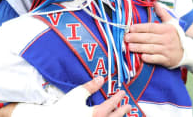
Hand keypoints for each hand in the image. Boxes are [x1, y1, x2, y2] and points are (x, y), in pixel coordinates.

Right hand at [12, 76, 130, 116]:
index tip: (123, 93)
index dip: (118, 98)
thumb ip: (90, 86)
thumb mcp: (77, 94)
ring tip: (121, 115)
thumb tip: (101, 78)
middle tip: (129, 106)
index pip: (112, 104)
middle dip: (123, 111)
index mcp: (97, 114)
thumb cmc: (63, 109)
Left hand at [125, 2, 182, 67]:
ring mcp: (167, 50)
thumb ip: (163, 13)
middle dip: (136, 37)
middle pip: (149, 38)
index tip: (130, 28)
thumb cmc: (175, 36)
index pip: (151, 27)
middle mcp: (167, 39)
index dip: (140, 27)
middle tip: (126, 37)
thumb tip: (155, 3)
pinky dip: (149, 58)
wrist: (187, 52)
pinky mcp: (167, 60)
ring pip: (151, 48)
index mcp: (166, 29)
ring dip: (139, 47)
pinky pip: (156, 59)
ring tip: (129, 46)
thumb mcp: (172, 23)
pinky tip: (141, 57)